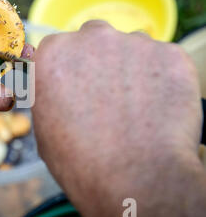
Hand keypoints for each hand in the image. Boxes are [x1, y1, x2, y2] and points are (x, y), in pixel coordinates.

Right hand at [32, 20, 205, 216]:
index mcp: (53, 54)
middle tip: (105, 95)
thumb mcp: (44, 129)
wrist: (135, 179)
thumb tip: (62, 91)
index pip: (57, 48)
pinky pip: (163, 61)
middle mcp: (91, 38)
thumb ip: (50, 96)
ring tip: (136, 107)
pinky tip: (158, 109)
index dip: (67, 70)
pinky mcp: (171, 55)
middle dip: (97, 60)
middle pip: (93, 38)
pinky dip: (162, 79)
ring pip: (131, 48)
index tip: (75, 87)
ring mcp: (134, 43)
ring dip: (130, 68)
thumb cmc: (82, 162)